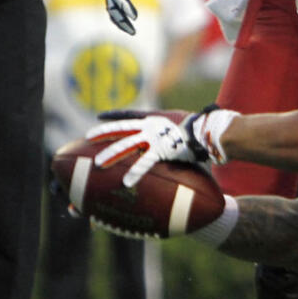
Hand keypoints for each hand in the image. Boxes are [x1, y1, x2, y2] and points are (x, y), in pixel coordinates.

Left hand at [87, 107, 238, 186]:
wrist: (209, 129)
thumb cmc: (202, 127)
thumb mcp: (185, 124)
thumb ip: (177, 130)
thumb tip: (183, 134)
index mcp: (154, 118)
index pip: (129, 115)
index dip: (113, 116)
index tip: (99, 116)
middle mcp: (150, 126)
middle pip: (121, 129)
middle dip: (103, 133)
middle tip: (88, 139)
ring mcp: (153, 137)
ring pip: (126, 145)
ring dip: (111, 155)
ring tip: (98, 164)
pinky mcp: (160, 149)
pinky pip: (144, 162)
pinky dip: (136, 172)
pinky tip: (127, 182)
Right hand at [103, 0, 158, 34]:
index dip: (123, 2)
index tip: (132, 14)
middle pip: (113, 4)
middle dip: (122, 15)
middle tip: (134, 26)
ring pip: (112, 12)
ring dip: (121, 22)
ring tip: (132, 32)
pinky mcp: (114, 1)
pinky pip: (115, 14)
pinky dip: (120, 22)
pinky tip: (129, 30)